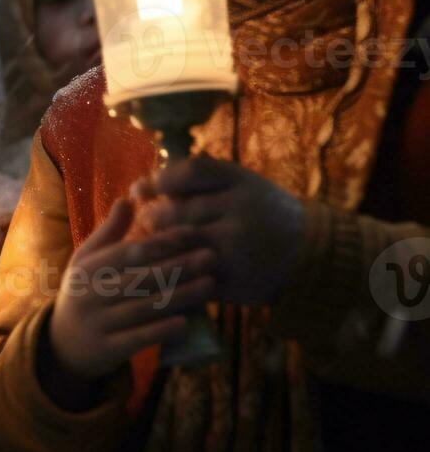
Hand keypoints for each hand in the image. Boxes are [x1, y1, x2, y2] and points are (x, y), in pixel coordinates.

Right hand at [46, 197, 218, 385]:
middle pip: (141, 278)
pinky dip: (162, 330)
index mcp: (86, 268)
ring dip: (180, 296)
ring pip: (144, 307)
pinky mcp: (107, 349)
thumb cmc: (85, 292)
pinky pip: (139, 339)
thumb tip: (128, 199)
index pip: (128, 252)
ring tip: (210, 284)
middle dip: (179, 266)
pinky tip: (187, 321)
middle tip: (212, 255)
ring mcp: (98, 323)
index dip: (162, 241)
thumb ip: (109, 233)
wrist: (63, 343)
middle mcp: (89, 294)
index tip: (193, 232)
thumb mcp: (87, 261)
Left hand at [132, 156, 305, 305]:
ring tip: (151, 243)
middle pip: (177, 210)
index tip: (141, 189)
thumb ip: (202, 178)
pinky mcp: (233, 279)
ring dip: (155, 244)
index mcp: (245, 184)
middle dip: (154, 216)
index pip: (192, 172)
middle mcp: (242, 212)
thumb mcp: (245, 185)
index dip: (161, 179)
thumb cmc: (264, 215)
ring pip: (177, 242)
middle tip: (147, 221)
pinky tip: (162, 268)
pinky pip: (188, 274)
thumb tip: (147, 182)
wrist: (310, 258)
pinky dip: (170, 271)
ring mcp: (238, 247)